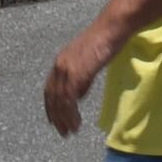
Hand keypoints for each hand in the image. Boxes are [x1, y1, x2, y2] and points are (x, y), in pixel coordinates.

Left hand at [43, 17, 116, 136]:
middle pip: (52, 98)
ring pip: (60, 101)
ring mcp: (66, 70)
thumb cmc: (105, 41)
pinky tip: (77, 122)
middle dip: (56, 117)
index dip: (51, 106)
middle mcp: (59, 66)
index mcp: (60, 62)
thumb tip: (78, 96)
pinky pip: (69, 100)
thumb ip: (81, 78)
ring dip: (64, 119)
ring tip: (71, 131)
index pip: (50, 89)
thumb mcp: (88, 61)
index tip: (54, 121)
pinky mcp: (76, 74)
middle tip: (63, 132)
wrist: (111, 29)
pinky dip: (71, 114)